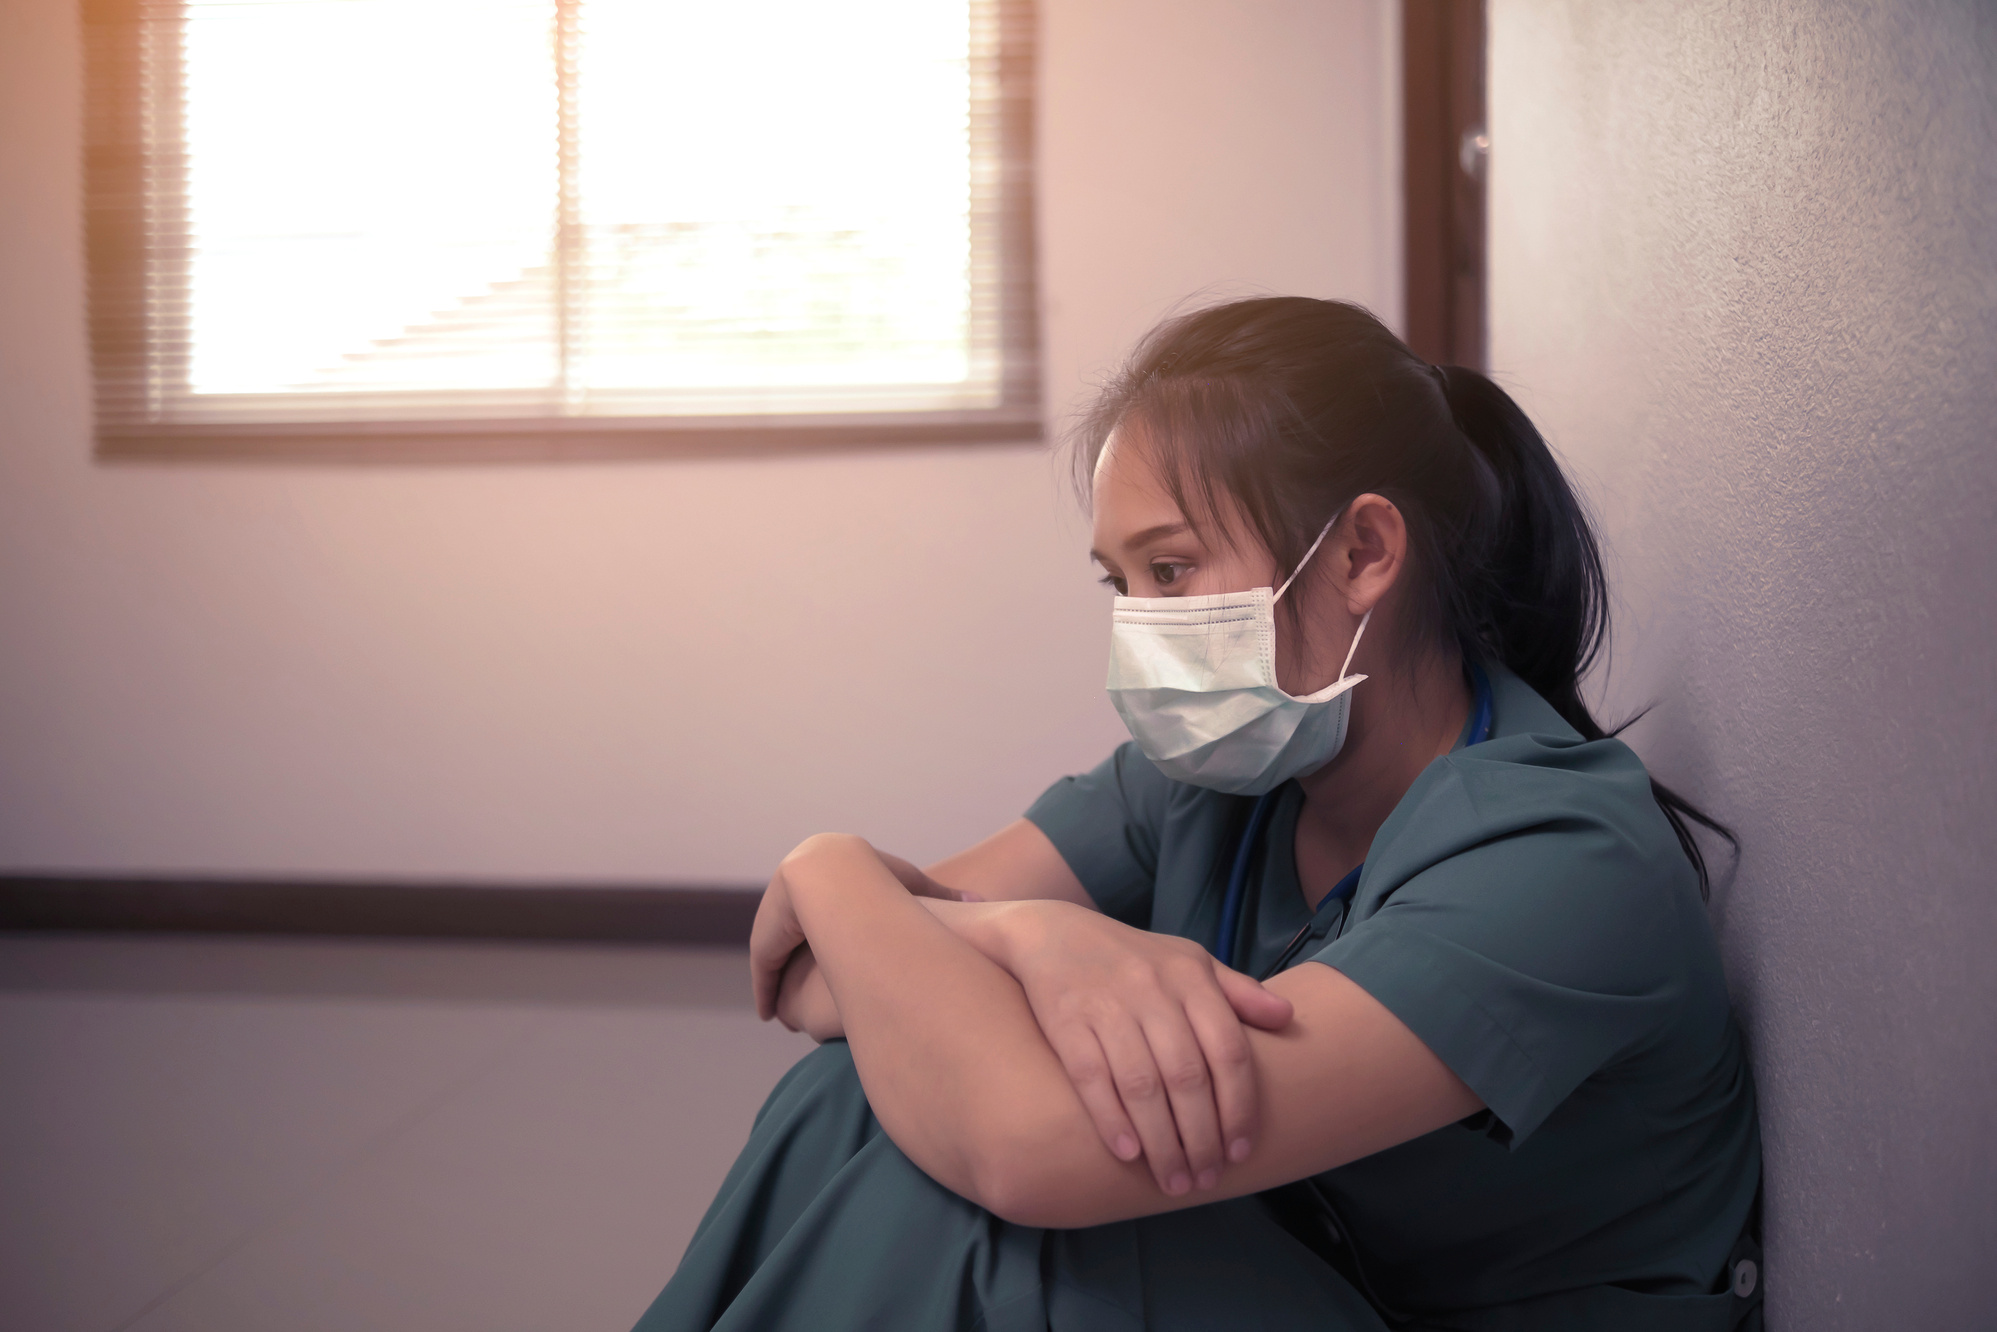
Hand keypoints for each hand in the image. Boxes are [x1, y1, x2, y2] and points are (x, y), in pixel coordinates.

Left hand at [755, 840, 973, 1031]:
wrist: (837, 876)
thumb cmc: (884, 881)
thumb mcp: (913, 890)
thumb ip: (940, 898)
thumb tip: (977, 899)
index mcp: (829, 883)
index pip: (825, 920)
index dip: (830, 944)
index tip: (839, 976)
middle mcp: (800, 897)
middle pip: (799, 942)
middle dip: (798, 968)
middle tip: (805, 1007)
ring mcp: (778, 916)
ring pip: (779, 960)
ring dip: (779, 985)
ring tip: (787, 1018)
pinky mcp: (765, 937)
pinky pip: (765, 968)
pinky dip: (766, 990)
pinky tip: (770, 1014)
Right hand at [999, 901, 1293, 1196]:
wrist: (1052, 932)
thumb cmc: (1132, 958)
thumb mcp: (1189, 961)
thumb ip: (1238, 991)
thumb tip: (1288, 1017)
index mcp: (1190, 977)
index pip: (1228, 1050)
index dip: (1239, 1106)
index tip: (1242, 1151)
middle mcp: (1152, 990)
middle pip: (1188, 1077)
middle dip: (1202, 1137)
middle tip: (1206, 1178)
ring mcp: (1107, 1005)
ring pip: (1143, 1085)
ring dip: (1162, 1142)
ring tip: (1173, 1181)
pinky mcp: (1066, 1020)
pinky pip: (1092, 1077)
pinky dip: (1111, 1118)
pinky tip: (1128, 1154)